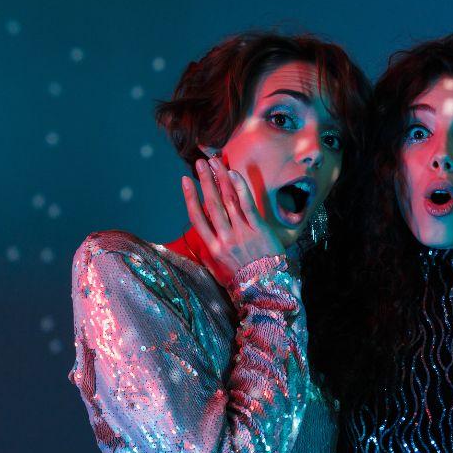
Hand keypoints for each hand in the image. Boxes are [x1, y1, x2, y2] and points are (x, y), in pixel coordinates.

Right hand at [181, 156, 284, 274]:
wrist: (268, 289)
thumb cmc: (246, 278)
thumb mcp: (222, 269)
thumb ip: (213, 250)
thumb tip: (204, 235)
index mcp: (213, 248)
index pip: (197, 217)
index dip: (189, 197)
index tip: (184, 181)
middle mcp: (225, 239)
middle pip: (211, 204)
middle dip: (204, 180)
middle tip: (199, 163)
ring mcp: (241, 233)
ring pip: (227, 200)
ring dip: (220, 179)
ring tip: (214, 163)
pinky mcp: (258, 230)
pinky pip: (246, 204)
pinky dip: (239, 188)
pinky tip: (233, 174)